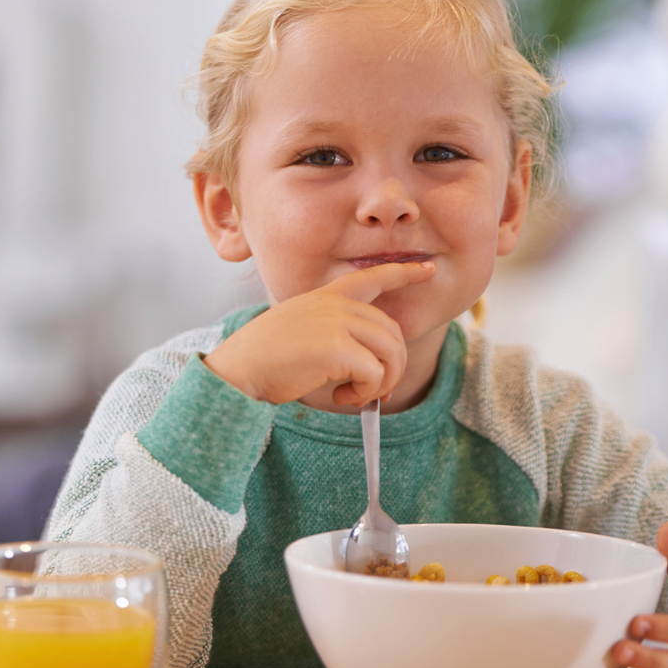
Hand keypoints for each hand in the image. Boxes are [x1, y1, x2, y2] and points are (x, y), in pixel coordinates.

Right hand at [203, 261, 434, 406]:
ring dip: (379, 383)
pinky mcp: (336, 348)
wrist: (238, 369)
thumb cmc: (265, 359)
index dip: (404, 273)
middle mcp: (336, 304)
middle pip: (392, 332)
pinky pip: (375, 374)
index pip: (373, 277)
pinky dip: (364, 394)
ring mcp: (337, 322)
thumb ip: (338, 339)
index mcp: (327, 296)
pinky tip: (341, 397)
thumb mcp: (303, 333)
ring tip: (353, 395)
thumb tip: (376, 373)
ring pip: (391, 353)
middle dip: (391, 367)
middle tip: (370, 391)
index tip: (428, 269)